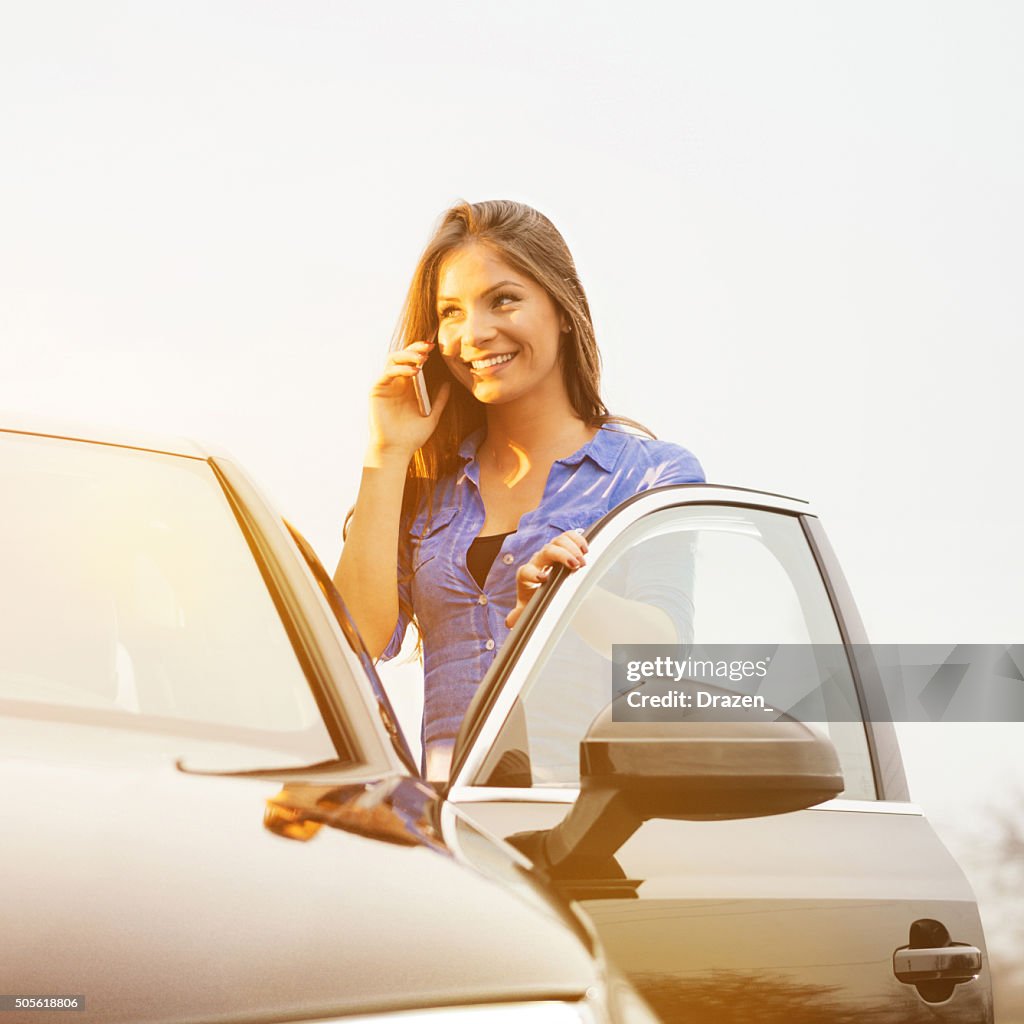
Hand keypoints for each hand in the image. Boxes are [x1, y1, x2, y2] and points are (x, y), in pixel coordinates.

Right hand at [368, 339, 450, 459]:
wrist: (397, 450)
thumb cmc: (412, 436)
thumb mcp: (432, 416)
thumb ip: (440, 400)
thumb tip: (449, 384)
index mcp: (408, 387)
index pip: (413, 362)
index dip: (421, 352)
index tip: (435, 348)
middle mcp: (396, 383)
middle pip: (402, 356)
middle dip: (415, 348)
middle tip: (428, 347)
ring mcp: (385, 385)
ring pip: (392, 360)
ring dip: (407, 355)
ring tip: (422, 358)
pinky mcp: (377, 390)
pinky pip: (387, 373)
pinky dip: (400, 369)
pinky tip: (414, 372)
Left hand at [505, 530, 587, 628]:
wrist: (540, 585)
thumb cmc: (534, 597)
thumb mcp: (526, 608)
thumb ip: (519, 615)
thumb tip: (510, 622)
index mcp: (526, 575)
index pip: (527, 571)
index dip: (533, 574)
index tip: (543, 579)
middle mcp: (537, 561)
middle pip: (547, 551)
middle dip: (562, 555)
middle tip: (576, 565)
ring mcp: (549, 552)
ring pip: (558, 541)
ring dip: (572, 548)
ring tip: (583, 561)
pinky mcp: (560, 546)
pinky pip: (568, 536)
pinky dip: (577, 539)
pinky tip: (585, 549)